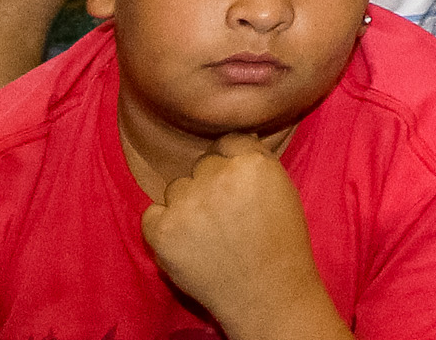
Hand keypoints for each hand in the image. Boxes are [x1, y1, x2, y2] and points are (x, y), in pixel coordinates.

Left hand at [140, 133, 330, 334]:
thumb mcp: (283, 189)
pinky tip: (185, 240)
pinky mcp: (162, 231)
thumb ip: (258, 161)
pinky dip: (163, 225)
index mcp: (251, 163)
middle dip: (210, 184)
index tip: (235, 184)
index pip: (228, 142)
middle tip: (225, 214)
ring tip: (207, 232)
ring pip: (177, 188)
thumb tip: (237, 142)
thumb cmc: (281, 242)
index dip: (232, 163)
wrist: (266, 293)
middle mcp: (216, 176)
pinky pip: (152, 213)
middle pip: (202, 165)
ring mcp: (186, 203)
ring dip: (187, 204)